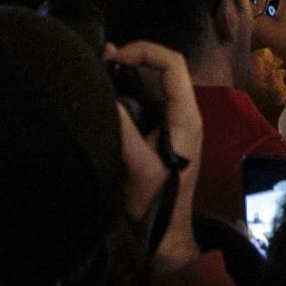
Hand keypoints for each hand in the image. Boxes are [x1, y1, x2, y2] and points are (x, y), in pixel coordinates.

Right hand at [103, 39, 203, 268]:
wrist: (164, 234)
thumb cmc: (156, 202)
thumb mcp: (136, 165)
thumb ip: (123, 128)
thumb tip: (105, 93)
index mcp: (186, 116)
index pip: (172, 64)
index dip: (144, 51)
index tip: (114, 58)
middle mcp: (184, 113)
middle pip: (164, 68)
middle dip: (133, 58)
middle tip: (100, 61)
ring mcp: (174, 123)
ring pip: (154, 83)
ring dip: (128, 74)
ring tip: (99, 72)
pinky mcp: (162, 133)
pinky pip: (147, 101)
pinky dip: (127, 92)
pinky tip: (105, 95)